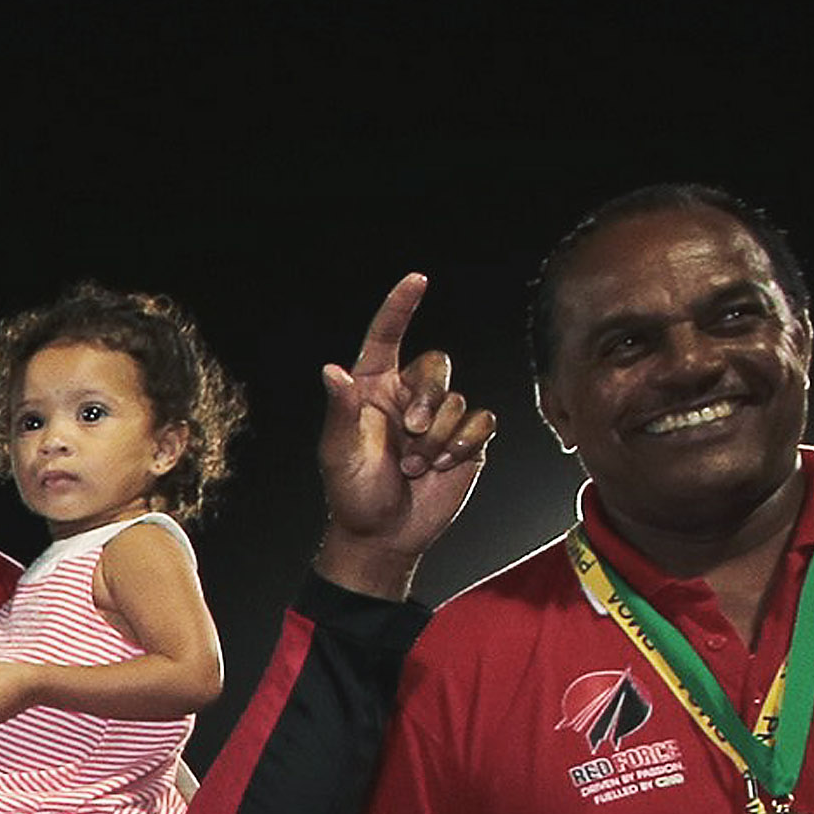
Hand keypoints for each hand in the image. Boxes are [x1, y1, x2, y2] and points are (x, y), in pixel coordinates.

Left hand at [313, 272, 494, 594]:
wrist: (384, 534)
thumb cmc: (352, 494)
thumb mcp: (339, 454)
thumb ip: (342, 412)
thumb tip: (331, 371)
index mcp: (372, 390)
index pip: (386, 339)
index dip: (400, 308)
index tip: (417, 280)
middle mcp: (407, 396)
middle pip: (436, 365)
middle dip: (426, 397)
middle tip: (409, 434)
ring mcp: (439, 417)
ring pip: (457, 399)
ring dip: (437, 436)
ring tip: (416, 466)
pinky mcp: (466, 439)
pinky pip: (481, 420)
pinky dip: (463, 442)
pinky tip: (444, 466)